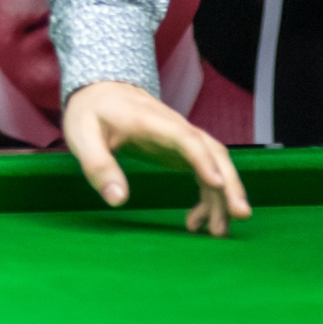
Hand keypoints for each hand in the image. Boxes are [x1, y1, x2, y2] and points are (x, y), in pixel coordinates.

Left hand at [61, 78, 251, 236]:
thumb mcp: (82, 136)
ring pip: (216, 165)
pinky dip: (208, 198)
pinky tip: (196, 222)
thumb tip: (117, 200)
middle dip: (230, 182)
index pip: (185, 138)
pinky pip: (206, 174)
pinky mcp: (182, 152)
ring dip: (223, 197)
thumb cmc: (91, 112)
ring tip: (217, 233)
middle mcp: (175, 129)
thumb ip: (98, 165)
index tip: (216, 184)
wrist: (101, 91)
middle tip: (240, 214)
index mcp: (150, 121)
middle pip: (213, 151)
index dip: (202, 159)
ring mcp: (182, 140)